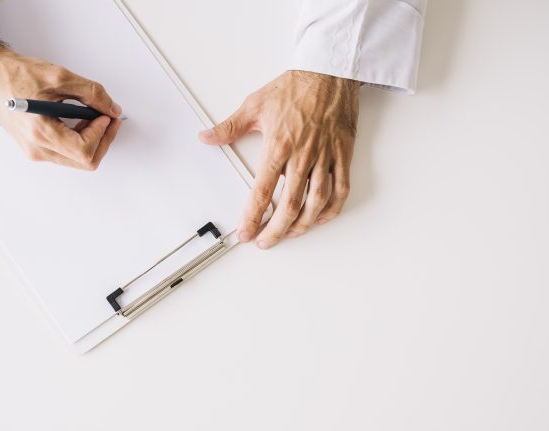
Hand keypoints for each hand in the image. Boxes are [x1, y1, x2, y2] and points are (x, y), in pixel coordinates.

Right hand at [0, 32, 122, 169]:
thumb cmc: (15, 74)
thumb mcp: (59, 76)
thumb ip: (91, 94)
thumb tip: (111, 109)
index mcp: (40, 133)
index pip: (84, 150)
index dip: (102, 133)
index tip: (105, 115)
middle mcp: (37, 149)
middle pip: (85, 161)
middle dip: (103, 140)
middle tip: (108, 117)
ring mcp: (35, 151)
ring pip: (77, 160)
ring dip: (92, 140)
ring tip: (92, 116)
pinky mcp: (35, 148)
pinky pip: (66, 153)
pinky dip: (80, 140)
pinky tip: (79, 121)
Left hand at [200, 71, 359, 248]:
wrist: (329, 71)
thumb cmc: (295, 87)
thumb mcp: (254, 104)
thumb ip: (229, 127)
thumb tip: (206, 137)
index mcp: (279, 146)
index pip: (263, 191)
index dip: (253, 217)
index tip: (247, 233)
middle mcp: (303, 155)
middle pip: (290, 204)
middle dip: (276, 229)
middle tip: (266, 241)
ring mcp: (325, 157)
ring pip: (317, 202)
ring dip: (303, 224)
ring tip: (290, 233)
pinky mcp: (342, 154)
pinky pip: (340, 188)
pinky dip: (332, 208)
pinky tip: (321, 217)